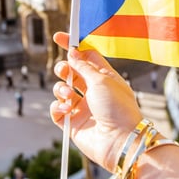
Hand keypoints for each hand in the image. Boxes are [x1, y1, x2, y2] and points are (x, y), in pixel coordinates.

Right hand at [49, 31, 143, 171]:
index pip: (86, 56)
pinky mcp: (73, 124)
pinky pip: (57, 110)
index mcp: (105, 77)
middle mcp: (93, 91)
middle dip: (64, 69)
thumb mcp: (101, 80)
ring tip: (69, 96)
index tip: (59, 37)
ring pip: (62, 90)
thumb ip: (83, 66)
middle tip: (64, 71)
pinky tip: (66, 110)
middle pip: (72, 72)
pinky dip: (58, 107)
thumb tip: (73, 52)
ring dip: (61, 89)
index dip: (73, 46)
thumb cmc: (118, 108)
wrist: (121, 142)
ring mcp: (83, 108)